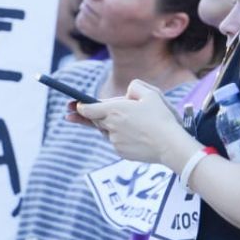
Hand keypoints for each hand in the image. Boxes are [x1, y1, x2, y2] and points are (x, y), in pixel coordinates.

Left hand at [73, 79, 193, 164]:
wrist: (170, 145)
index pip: (88, 108)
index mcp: (114, 110)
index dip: (79, 106)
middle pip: (94, 120)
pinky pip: (116, 142)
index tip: (74, 105)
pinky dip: (121, 137)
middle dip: (84, 116)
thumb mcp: (151, 93)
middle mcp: (110, 126)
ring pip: (107, 131)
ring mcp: (114, 141)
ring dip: (110, 126)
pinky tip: (135, 135)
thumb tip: (126, 93)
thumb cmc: (162, 118)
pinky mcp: (120, 152)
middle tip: (68, 114)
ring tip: (124, 123)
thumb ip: (134, 87)